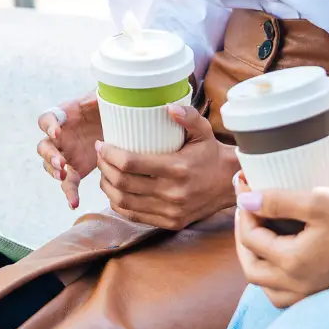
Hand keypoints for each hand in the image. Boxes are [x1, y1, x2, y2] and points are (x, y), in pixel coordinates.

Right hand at [37, 93, 102, 209]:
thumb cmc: (103, 108)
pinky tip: (74, 203)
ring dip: (54, 172)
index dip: (49, 126)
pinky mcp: (74, 170)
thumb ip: (96, 97)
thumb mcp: (100, 100)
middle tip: (60, 162)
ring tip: (64, 178)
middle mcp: (59, 137)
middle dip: (49, 155)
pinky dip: (69, 193)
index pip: (46, 120)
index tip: (57, 132)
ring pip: (50, 166)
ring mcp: (64, 154)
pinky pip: (67, 183)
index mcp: (62, 117)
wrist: (113, 126)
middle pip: (44, 146)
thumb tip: (99, 94)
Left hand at [96, 103, 237, 229]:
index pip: (131, 164)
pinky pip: (134, 215)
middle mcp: (172, 194)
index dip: (110, 154)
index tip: (102, 143)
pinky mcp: (169, 223)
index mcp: (177, 169)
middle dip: (104, 168)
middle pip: (123, 183)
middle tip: (100, 154)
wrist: (228, 184)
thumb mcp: (204, 130)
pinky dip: (119, 203)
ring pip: (124, 202)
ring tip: (104, 171)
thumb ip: (188, 116)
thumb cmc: (211, 153)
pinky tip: (115, 190)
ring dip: (108, 186)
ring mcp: (170, 212)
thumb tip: (168, 106)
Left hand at [234, 184, 328, 308]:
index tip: (246, 190)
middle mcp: (298, 286)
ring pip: (267, 286)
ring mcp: (311, 294)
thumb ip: (277, 200)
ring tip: (260, 231)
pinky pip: (285, 292)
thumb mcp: (316, 200)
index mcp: (292, 262)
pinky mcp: (323, 293)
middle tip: (247, 212)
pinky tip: (283, 252)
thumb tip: (244, 200)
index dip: (244, 212)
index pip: (250, 239)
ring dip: (257, 259)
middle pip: (252, 269)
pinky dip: (275, 274)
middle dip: (243, 239)